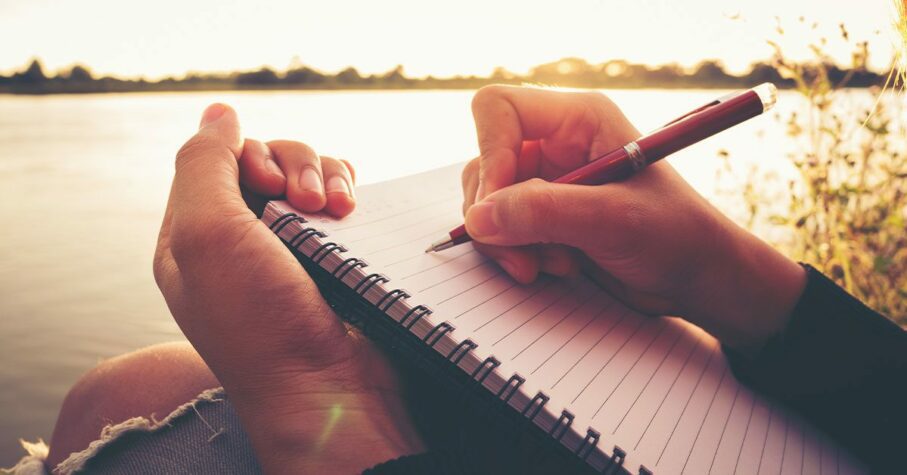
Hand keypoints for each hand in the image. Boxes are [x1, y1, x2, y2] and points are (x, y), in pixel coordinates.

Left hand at [153, 104, 422, 472]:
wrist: (332, 390)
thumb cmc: (261, 324)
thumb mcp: (207, 236)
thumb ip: (203, 164)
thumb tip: (219, 111)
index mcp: (195, 236)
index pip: (218, 158)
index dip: (248, 155)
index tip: (269, 186)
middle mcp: (242, 238)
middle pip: (268, 159)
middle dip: (295, 167)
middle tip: (311, 205)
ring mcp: (292, 247)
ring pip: (310, 174)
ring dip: (327, 176)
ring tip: (339, 212)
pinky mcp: (336, 256)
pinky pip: (341, 198)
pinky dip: (349, 192)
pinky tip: (353, 213)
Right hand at [462, 85, 805, 351]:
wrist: (697, 280)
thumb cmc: (675, 237)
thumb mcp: (612, 220)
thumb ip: (544, 212)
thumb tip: (478, 218)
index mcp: (578, 119)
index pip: (498, 109)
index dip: (490, 154)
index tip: (499, 206)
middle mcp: (555, 143)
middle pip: (484, 161)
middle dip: (498, 213)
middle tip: (524, 254)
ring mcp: (547, 180)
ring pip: (486, 200)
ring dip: (508, 240)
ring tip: (555, 263)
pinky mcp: (543, 216)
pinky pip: (500, 228)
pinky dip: (516, 253)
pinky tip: (557, 267)